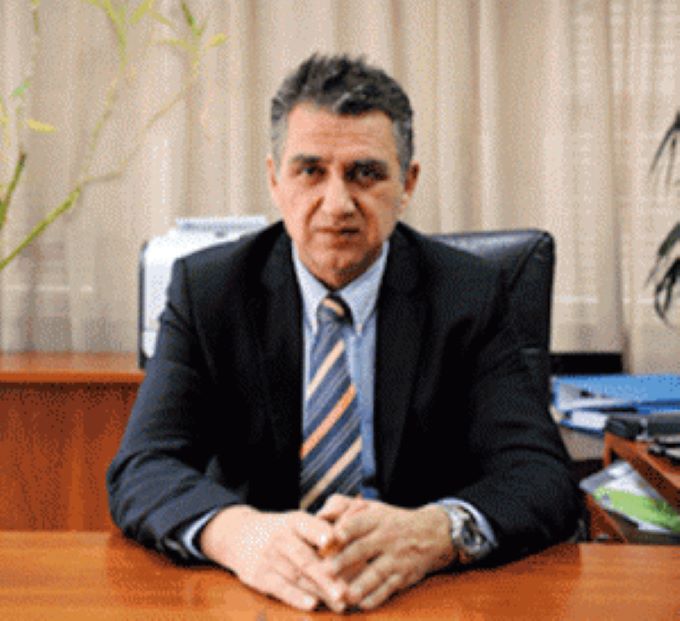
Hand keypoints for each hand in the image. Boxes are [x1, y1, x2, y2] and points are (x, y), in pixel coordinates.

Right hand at [199, 505, 348, 611]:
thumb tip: (356, 522)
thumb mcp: (298, 522)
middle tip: (346, 591)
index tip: (333, 539)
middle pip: (305, 558)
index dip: (319, 531)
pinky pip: (279, 587)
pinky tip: (312, 604)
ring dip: (318, 591)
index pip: (307, 525)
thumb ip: (326, 526)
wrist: (238, 534)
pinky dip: (295, 597)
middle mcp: (280, 538)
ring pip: (296, 576)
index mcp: (293, 521)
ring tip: (340, 603)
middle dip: (326, 576)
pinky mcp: (258, 576)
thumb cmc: (281, 531)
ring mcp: (268, 557)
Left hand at [323, 500, 454, 609]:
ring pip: (377, 572)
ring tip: (345, 595)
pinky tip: (363, 604)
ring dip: (360, 585)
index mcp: (376, 518)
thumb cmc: (391, 521)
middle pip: (363, 548)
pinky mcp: (404, 576)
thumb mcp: (373, 508)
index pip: (358, 523)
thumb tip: (320, 517)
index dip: (345, 529)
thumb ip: (346, 510)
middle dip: (344, 560)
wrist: (431, 533)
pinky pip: (390, 588)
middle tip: (326, 570)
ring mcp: (397, 558)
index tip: (331, 538)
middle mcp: (387, 537)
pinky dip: (376, 597)